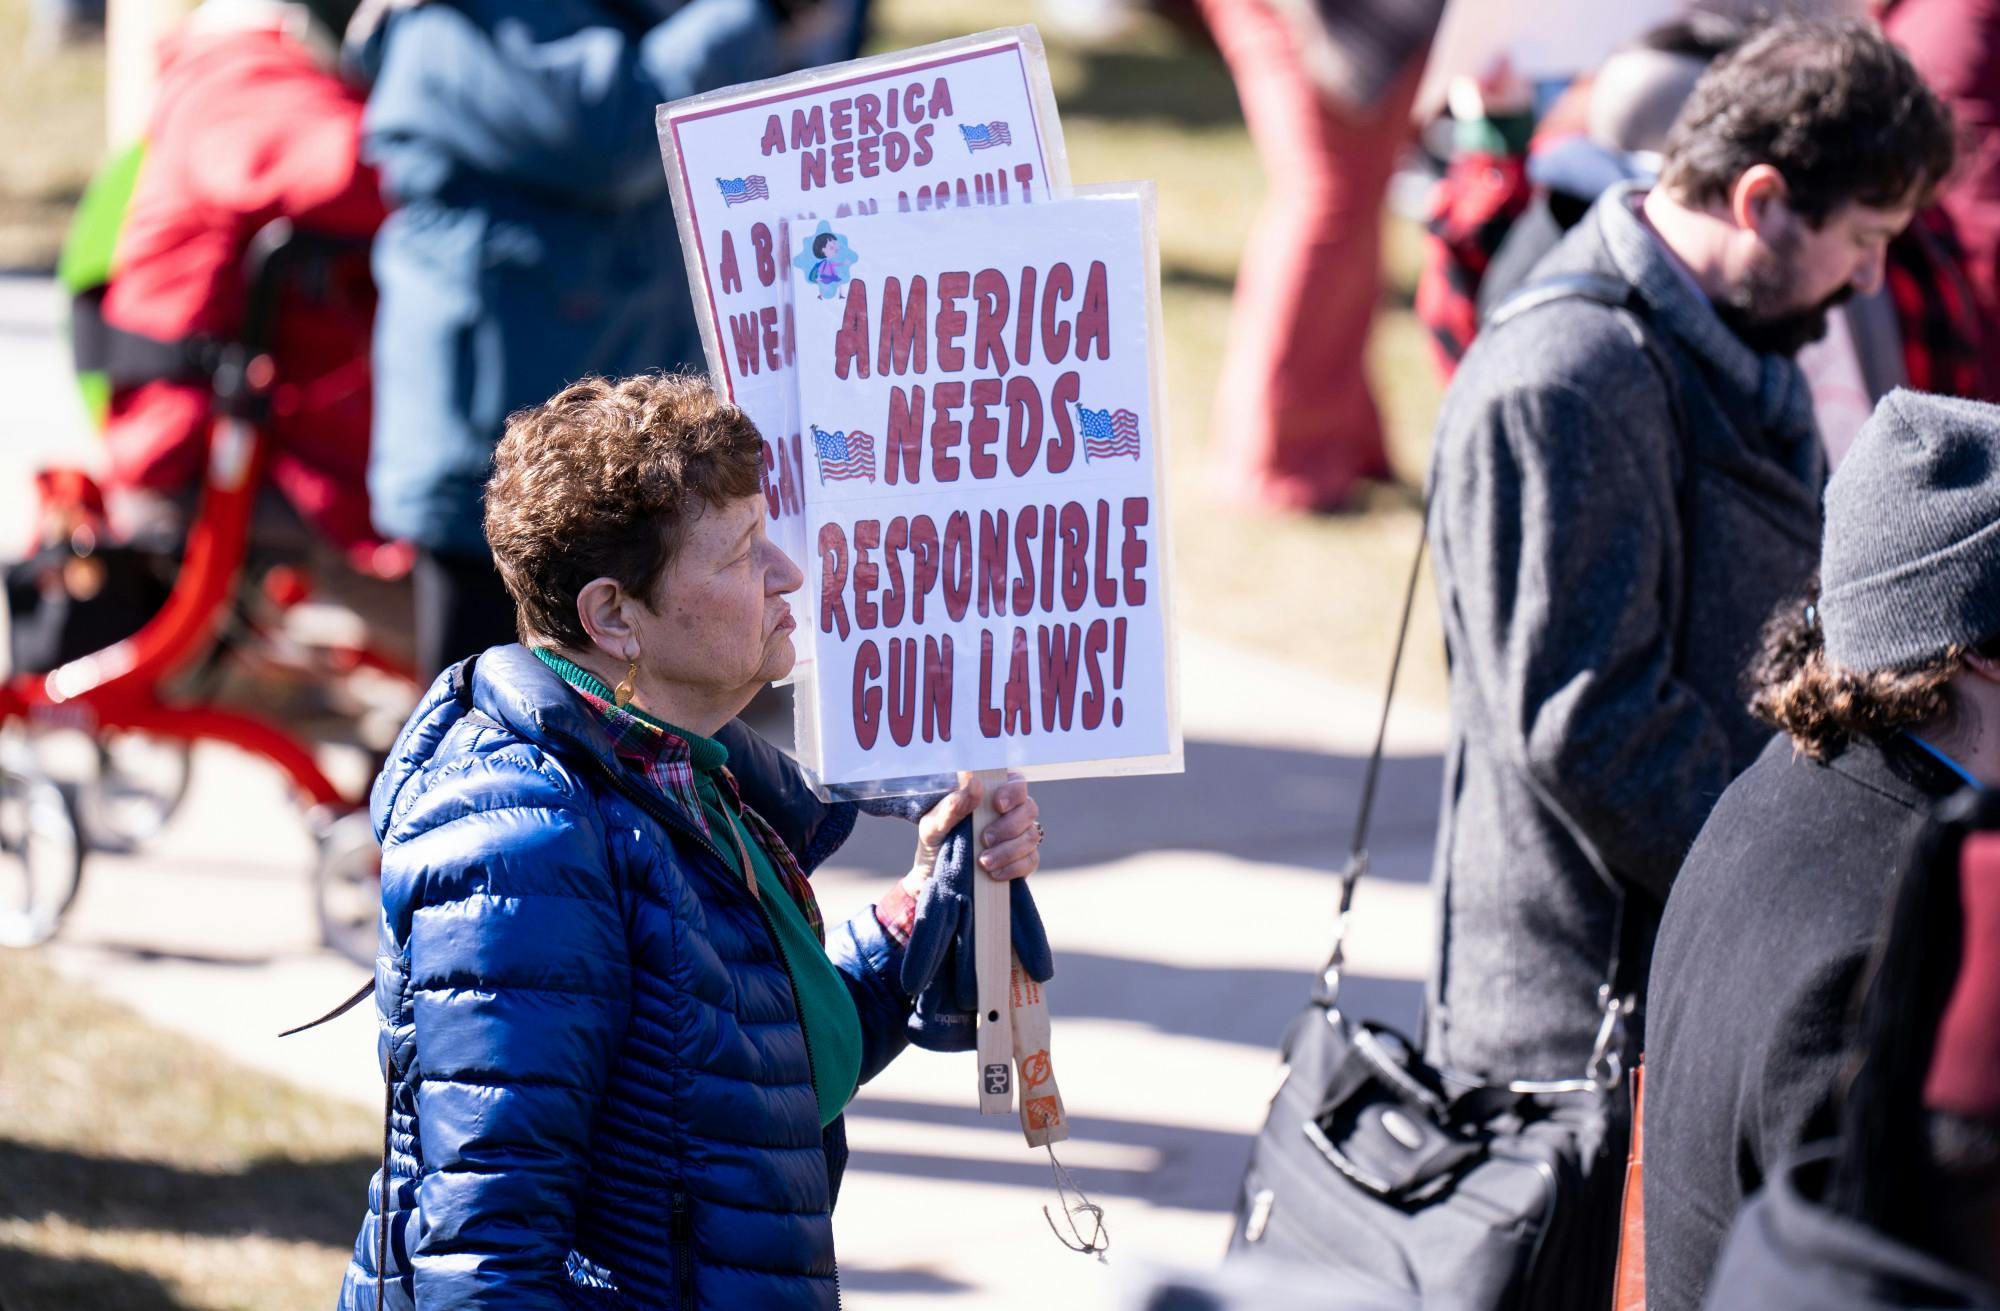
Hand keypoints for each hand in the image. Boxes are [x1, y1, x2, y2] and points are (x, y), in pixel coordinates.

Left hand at [904, 772, 1040, 893]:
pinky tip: (995, 873)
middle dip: (1009, 826)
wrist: (934, 876)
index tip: (998, 805)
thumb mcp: (934, 824)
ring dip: (1008, 850)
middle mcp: (1011, 811)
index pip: (1016, 782)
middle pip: (1029, 809)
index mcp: (991, 793)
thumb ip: (953, 805)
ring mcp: (1019, 836)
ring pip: (1031, 836)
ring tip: (984, 862)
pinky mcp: (1023, 860)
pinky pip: (1031, 860)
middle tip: (985, 839)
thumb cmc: (935, 841)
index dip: (1012, 792)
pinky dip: (1013, 868)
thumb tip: (974, 783)